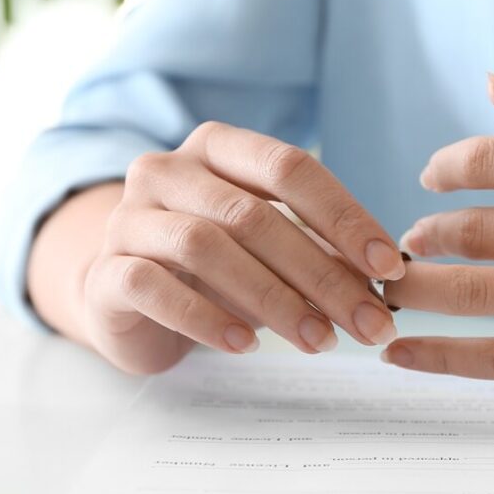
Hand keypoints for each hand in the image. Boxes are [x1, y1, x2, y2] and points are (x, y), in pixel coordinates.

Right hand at [80, 121, 403, 372]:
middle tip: (368, 323)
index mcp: (218, 148)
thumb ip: (317, 251)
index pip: (289, 168)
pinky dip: (206, 318)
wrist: (123, 297)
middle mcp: (168, 171)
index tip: (388, 268)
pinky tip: (247, 346)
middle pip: (254, 215)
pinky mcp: (105, 271)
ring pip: (206, 248)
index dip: (344, 216)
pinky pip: (153, 287)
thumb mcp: (269, 248)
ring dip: (274, 299)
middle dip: (322, 274)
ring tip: (320, 342)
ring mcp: (129, 218)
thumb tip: (384, 277)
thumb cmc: (212, 266)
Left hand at [382, 74, 493, 385]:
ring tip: (390, 286)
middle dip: (425, 235)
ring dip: (417, 289)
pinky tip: (399, 353)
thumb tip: (492, 86)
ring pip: (475, 291)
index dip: (445, 170)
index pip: (491, 160)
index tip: (431, 180)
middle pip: (474, 229)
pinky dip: (441, 357)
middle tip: (405, 242)